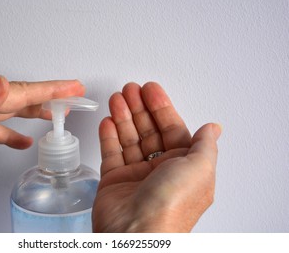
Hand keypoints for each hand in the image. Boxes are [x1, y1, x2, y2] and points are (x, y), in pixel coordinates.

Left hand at [0, 75, 84, 173]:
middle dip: (51, 94)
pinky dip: (12, 134)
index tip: (73, 87)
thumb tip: (1, 82)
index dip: (50, 89)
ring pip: (11, 111)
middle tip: (74, 95)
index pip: (21, 91)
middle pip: (21, 97)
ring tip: (56, 114)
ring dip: (36, 110)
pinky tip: (22, 140)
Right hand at [93, 82, 220, 231]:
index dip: (162, 108)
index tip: (150, 90)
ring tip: (117, 98)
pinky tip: (108, 121)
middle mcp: (160, 171)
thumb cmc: (172, 204)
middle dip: (139, 108)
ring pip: (129, 139)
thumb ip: (205, 146)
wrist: (137, 233)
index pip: (172, 129)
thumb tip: (213, 128)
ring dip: (123, 117)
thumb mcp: (200, 169)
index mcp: (183, 167)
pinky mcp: (114, 181)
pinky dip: (109, 136)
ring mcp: (136, 176)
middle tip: (130, 89)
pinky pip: (111, 153)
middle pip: (149, 131)